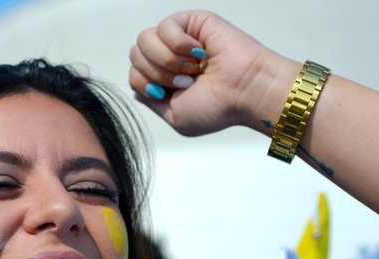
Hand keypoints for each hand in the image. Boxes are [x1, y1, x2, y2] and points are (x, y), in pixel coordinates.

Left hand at [129, 11, 294, 135]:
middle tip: (185, 82)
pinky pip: (165, 26)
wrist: (244, 92)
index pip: (134, 74)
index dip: (145, 84)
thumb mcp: (176, 117)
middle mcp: (170, 58)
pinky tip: (198, 53)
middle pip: (135, 55)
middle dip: (156, 74)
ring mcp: (179, 38)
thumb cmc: (218, 108)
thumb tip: (137, 91)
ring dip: (166, 60)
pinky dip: (179, 44)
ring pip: (144, 40)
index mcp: (165, 80)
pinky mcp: (191, 22)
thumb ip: (152, 103)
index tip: (168, 93)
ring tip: (192, 69)